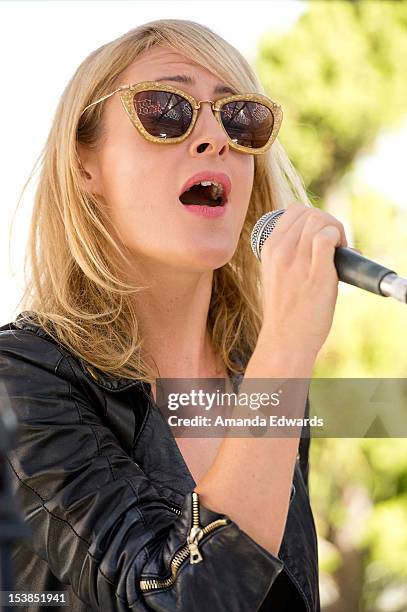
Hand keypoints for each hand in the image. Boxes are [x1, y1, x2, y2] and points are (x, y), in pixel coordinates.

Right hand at [259, 202, 347, 356]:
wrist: (285, 339)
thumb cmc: (286, 310)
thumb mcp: (277, 274)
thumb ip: (293, 253)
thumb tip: (327, 236)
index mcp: (269, 248)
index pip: (294, 211)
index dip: (313, 218)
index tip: (321, 236)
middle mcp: (281, 250)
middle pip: (310, 213)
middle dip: (328, 222)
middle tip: (335, 245)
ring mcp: (298, 261)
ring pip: (320, 220)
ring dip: (336, 230)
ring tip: (338, 251)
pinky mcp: (317, 273)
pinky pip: (328, 238)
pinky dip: (339, 240)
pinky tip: (340, 256)